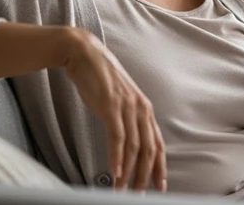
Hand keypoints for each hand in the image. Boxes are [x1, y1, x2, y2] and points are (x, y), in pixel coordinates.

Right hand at [61, 29, 165, 192]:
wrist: (83, 53)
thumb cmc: (98, 77)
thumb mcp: (118, 100)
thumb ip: (125, 118)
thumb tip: (126, 141)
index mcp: (144, 108)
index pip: (157, 143)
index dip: (160, 167)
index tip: (160, 186)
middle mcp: (140, 108)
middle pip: (149, 149)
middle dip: (145, 175)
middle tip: (140, 194)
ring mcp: (126, 106)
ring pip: (134, 147)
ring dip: (128, 172)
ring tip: (122, 189)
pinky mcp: (110, 105)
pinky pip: (117, 136)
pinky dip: (117, 157)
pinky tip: (114, 172)